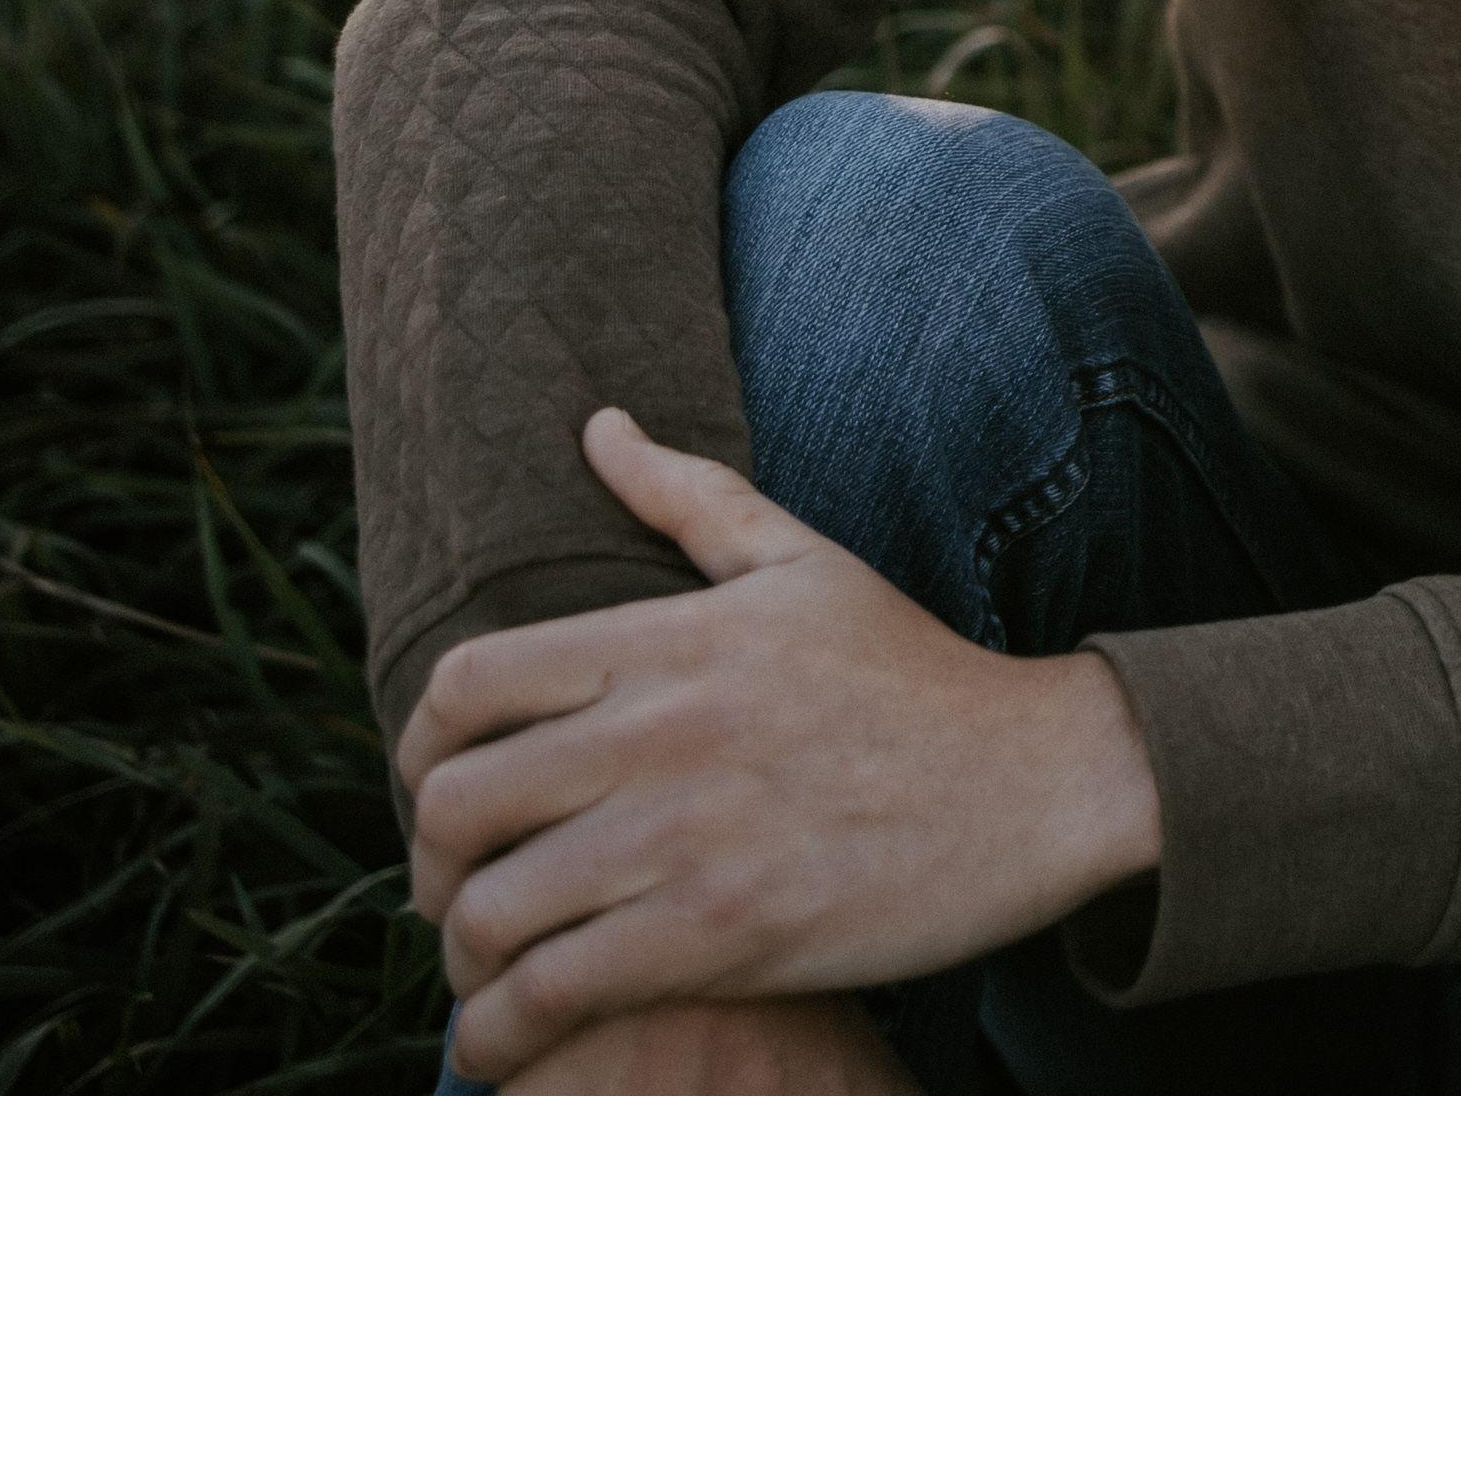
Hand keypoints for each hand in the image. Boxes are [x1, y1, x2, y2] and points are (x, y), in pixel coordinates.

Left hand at [395, 407, 1161, 1085]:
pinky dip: (505, 1027)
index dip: (415, 748)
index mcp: (672, 641)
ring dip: (464, 954)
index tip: (438, 790)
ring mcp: (690, 838)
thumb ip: (691, 497)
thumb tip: (597, 427)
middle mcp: (663, 732)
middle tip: (458, 890)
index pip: (464, 685)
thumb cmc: (919, 675)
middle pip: (455, 804)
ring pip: (491, 911)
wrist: (1045, 781)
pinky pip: (555, 993)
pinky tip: (513, 1032)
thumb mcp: (808, 565)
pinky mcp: (724, 935)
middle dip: (427, 865)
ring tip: (490, 967)